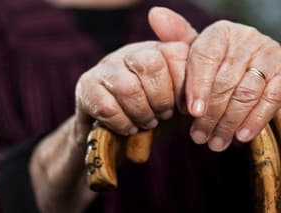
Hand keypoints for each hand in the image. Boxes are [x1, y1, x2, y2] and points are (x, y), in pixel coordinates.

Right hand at [76, 41, 188, 135]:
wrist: (114, 132)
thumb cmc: (151, 112)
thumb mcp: (178, 98)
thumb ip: (193, 83)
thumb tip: (205, 80)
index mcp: (155, 50)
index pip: (177, 53)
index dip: (184, 86)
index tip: (184, 108)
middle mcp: (129, 53)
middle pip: (151, 64)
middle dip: (161, 99)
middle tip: (162, 115)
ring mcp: (105, 68)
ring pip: (129, 87)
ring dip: (142, 113)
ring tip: (145, 122)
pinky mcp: (86, 87)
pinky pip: (108, 107)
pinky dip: (123, 123)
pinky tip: (128, 127)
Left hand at [150, 7, 280, 151]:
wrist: (251, 62)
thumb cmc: (216, 60)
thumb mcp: (196, 49)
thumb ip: (177, 38)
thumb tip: (154, 14)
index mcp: (219, 33)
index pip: (205, 58)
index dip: (197, 87)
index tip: (192, 113)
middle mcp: (245, 39)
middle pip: (224, 81)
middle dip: (210, 115)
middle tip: (199, 137)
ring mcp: (267, 55)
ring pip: (245, 93)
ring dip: (229, 122)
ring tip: (215, 143)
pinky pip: (271, 99)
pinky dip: (255, 119)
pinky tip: (241, 137)